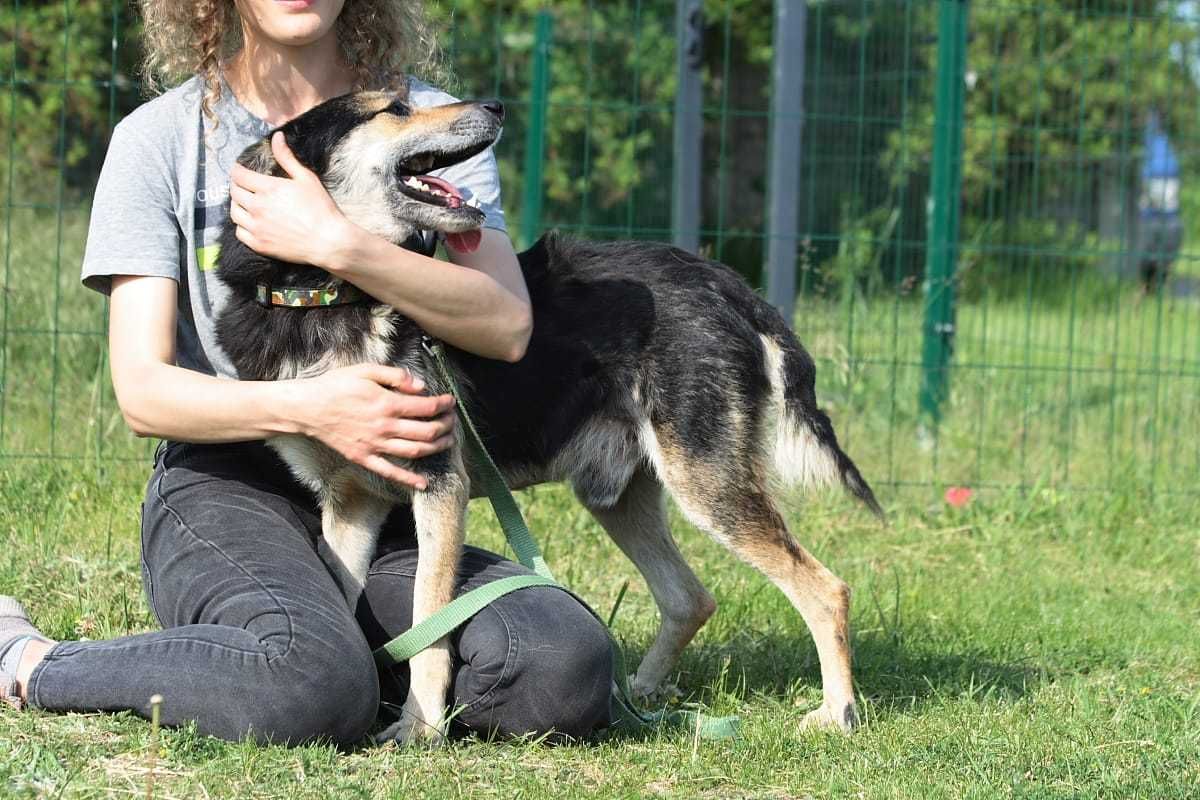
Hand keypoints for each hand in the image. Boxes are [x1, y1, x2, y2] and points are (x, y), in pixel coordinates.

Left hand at [229, 132, 358, 268]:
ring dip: (237, 205)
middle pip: (234, 192)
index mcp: (268, 189)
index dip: (237, 170)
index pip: (239, 175)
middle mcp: (258, 207)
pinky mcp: (259, 244)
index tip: (241, 170)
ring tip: (246, 203)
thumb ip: (287, 157)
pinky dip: (241, 225)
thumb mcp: (306, 178)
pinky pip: (240, 232)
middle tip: (244, 185)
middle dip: (237, 186)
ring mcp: (257, 227)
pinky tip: (251, 222)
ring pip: (234, 212)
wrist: (328, 241)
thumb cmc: (320, 209)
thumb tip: (276, 137)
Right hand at [291, 363, 456, 489]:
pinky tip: (424, 483)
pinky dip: (409, 480)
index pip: (426, 408)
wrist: (308, 408)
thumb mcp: (366, 370)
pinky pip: (391, 472)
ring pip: (415, 451)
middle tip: (452, 420)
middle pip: (426, 431)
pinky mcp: (364, 458)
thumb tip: (421, 386)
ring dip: (436, 447)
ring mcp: (375, 445)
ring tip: (448, 441)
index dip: (444, 405)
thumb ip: (396, 375)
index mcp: (387, 403)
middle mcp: (384, 427)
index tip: (451, 401)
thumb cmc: (336, 386)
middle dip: (445, 426)